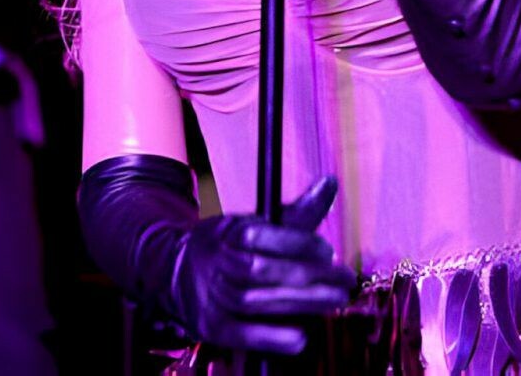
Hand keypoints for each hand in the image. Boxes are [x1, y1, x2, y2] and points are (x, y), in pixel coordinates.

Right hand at [172, 174, 356, 354]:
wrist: (176, 274)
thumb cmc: (230, 247)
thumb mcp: (254, 224)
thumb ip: (296, 212)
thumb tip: (331, 183)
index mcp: (229, 233)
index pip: (259, 236)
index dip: (295, 243)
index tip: (326, 250)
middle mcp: (218, 263)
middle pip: (261, 270)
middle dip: (308, 276)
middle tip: (344, 279)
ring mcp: (213, 297)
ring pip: (256, 301)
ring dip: (300, 303)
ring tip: (336, 300)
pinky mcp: (213, 327)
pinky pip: (243, 335)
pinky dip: (272, 337)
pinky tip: (302, 335)